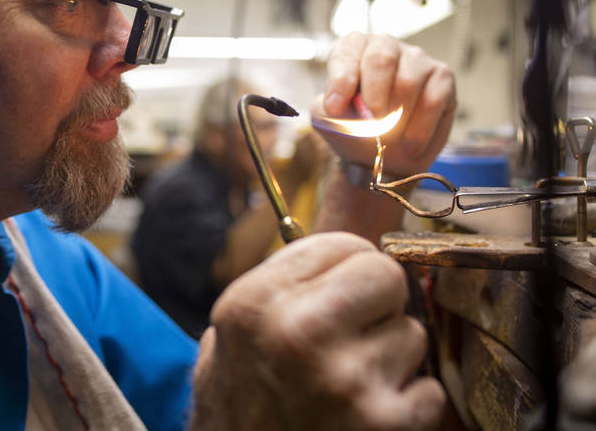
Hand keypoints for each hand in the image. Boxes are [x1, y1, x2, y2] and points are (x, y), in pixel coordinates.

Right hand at [191, 232, 444, 430]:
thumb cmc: (236, 407)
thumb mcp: (228, 335)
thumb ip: (277, 289)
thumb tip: (342, 252)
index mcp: (257, 302)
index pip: (341, 245)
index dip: (346, 268)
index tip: (341, 289)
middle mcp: (300, 332)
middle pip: (386, 274)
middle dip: (379, 299)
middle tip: (359, 327)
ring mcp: (347, 379)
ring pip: (412, 333)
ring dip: (391, 355)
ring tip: (352, 380)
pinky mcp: (384, 422)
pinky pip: (429, 390)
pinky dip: (408, 403)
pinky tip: (369, 411)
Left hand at [319, 33, 455, 176]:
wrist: (382, 152)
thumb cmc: (353, 127)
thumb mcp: (330, 119)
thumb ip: (329, 109)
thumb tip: (339, 105)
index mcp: (354, 47)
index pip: (348, 50)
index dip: (342, 80)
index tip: (335, 108)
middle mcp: (386, 45)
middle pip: (381, 59)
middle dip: (373, 96)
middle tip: (370, 123)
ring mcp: (417, 59)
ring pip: (408, 81)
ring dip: (395, 117)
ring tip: (388, 137)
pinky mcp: (443, 78)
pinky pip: (432, 101)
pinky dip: (419, 129)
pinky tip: (410, 145)